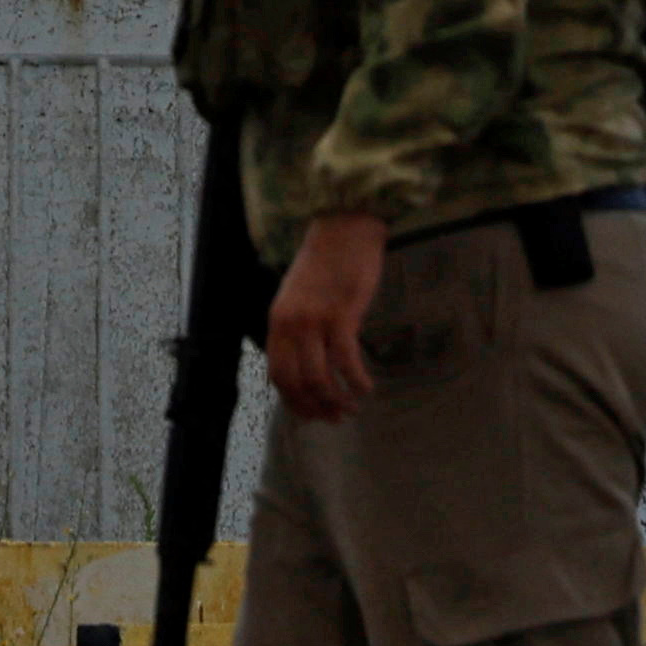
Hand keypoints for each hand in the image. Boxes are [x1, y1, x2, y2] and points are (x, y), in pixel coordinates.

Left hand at [261, 211, 389, 421]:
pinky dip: (356, 380)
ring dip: (337, 400)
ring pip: (319, 377)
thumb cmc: (326, 262)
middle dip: (316, 408)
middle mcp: (291, 324)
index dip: (294, 402)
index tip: (312, 415)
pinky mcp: (342, 314)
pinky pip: (346, 360)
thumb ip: (297, 328)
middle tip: (336, 418)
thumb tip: (305, 366)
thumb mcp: (298, 297)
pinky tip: (367, 387)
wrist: (344, 226)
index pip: (278, 375)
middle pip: (296, 382)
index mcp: (278, 321)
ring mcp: (315, 320)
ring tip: (352, 406)